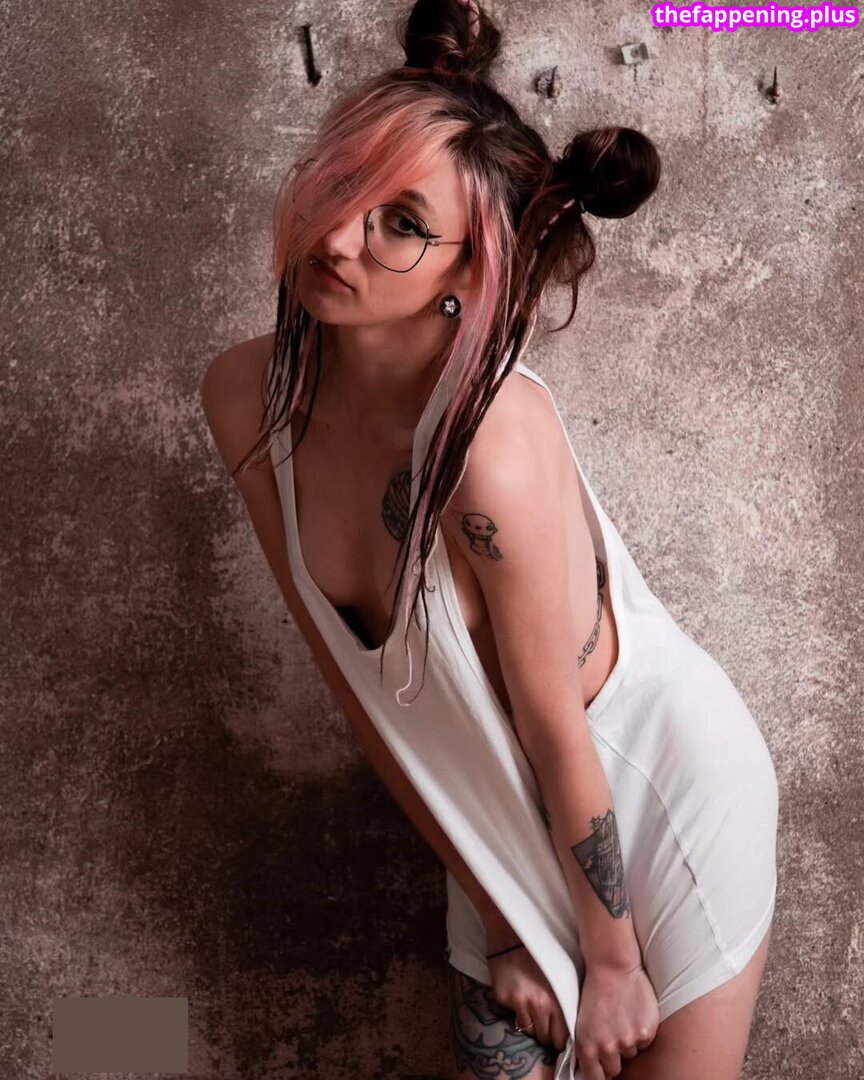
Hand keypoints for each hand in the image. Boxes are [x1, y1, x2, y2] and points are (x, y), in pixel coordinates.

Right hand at [486, 944, 569, 1051]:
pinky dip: (516, 1012)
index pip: (561, 1037)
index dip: (560, 1039)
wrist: (514, 935)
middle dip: (546, 1034)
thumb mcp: (563, 976)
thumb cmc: (543, 954)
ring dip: (531, 1025)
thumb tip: (574, 1025)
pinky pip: (512, 1016)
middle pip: (544, 1038)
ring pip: (528, 1030)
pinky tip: (519, 997)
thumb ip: (567, 1001)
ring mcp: (519, 1002)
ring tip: (532, 1009)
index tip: (559, 1035)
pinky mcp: (503, 998)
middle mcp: (538, 1004)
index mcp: (557, 999)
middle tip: (546, 1025)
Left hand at [574, 962, 659, 1078]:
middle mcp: (607, 1048)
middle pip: (615, 1069)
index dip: (600, 1074)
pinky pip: (644, 1042)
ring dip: (628, 1041)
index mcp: (587, 1047)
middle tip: (612, 1033)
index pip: (596, 1078)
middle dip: (614, 1057)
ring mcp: (628, 1041)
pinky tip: (633, 1013)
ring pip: (631, 1054)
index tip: (602, 1070)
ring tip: (622, 1017)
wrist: (612, 966)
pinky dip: (641, 1031)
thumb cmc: (595, 991)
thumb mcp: (581, 1022)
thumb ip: (588, 1048)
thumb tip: (594, 1069)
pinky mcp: (645, 1032)